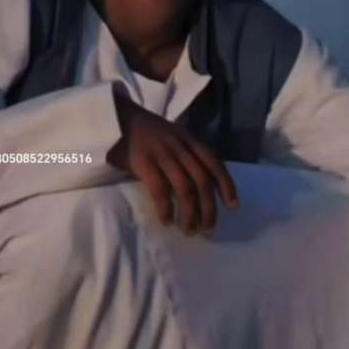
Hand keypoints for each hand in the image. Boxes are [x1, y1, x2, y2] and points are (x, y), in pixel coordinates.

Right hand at [106, 91, 239, 234]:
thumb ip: (187, 154)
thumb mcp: (173, 135)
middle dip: (209, 209)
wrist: (116, 118)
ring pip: (185, 188)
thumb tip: (203, 186)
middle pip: (202, 181)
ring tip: (189, 230)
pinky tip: (167, 221)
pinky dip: (166, 208)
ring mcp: (162, 154)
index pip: (215, 164)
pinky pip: (160, 189)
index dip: (227, 186)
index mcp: (189, 139)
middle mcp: (180, 146)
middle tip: (208, 230)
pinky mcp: (143, 162)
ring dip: (190, 214)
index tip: (233, 207)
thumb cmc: (145, 132)